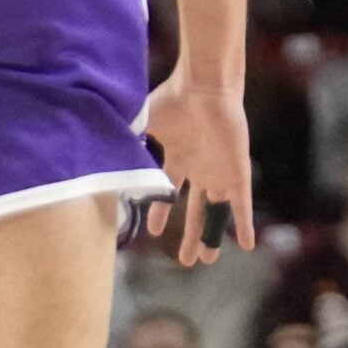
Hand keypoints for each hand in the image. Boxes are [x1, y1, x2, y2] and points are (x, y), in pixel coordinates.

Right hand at [142, 68, 255, 264]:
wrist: (204, 87)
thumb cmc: (174, 99)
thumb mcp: (145, 123)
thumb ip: (129, 141)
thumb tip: (100, 154)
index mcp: (179, 158)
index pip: (169, 192)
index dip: (162, 213)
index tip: (154, 232)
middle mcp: (200, 169)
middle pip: (196, 210)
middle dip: (190, 235)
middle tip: (186, 260)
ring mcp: (219, 172)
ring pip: (216, 212)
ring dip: (212, 236)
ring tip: (208, 260)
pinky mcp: (236, 172)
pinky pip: (241, 204)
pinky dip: (243, 224)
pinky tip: (247, 244)